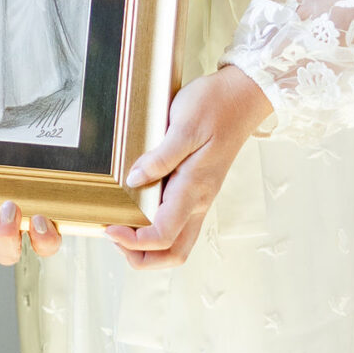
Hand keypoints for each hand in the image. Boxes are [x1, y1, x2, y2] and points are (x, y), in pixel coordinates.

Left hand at [103, 64, 272, 269]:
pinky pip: (179, 224)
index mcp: (194, 188)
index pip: (163, 235)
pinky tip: (138, 209)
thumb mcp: (184, 125)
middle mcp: (199, 200)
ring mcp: (201, 198)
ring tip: (123, 225)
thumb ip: (160, 157)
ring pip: (178, 243)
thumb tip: (134, 179)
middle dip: (142, 257)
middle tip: (115, 235)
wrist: (244, 95)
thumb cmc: (217, 105)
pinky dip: (156, 229)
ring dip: (149, 247)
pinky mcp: (198, 190)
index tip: (109, 227)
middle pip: (174, 253)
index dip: (133, 241)